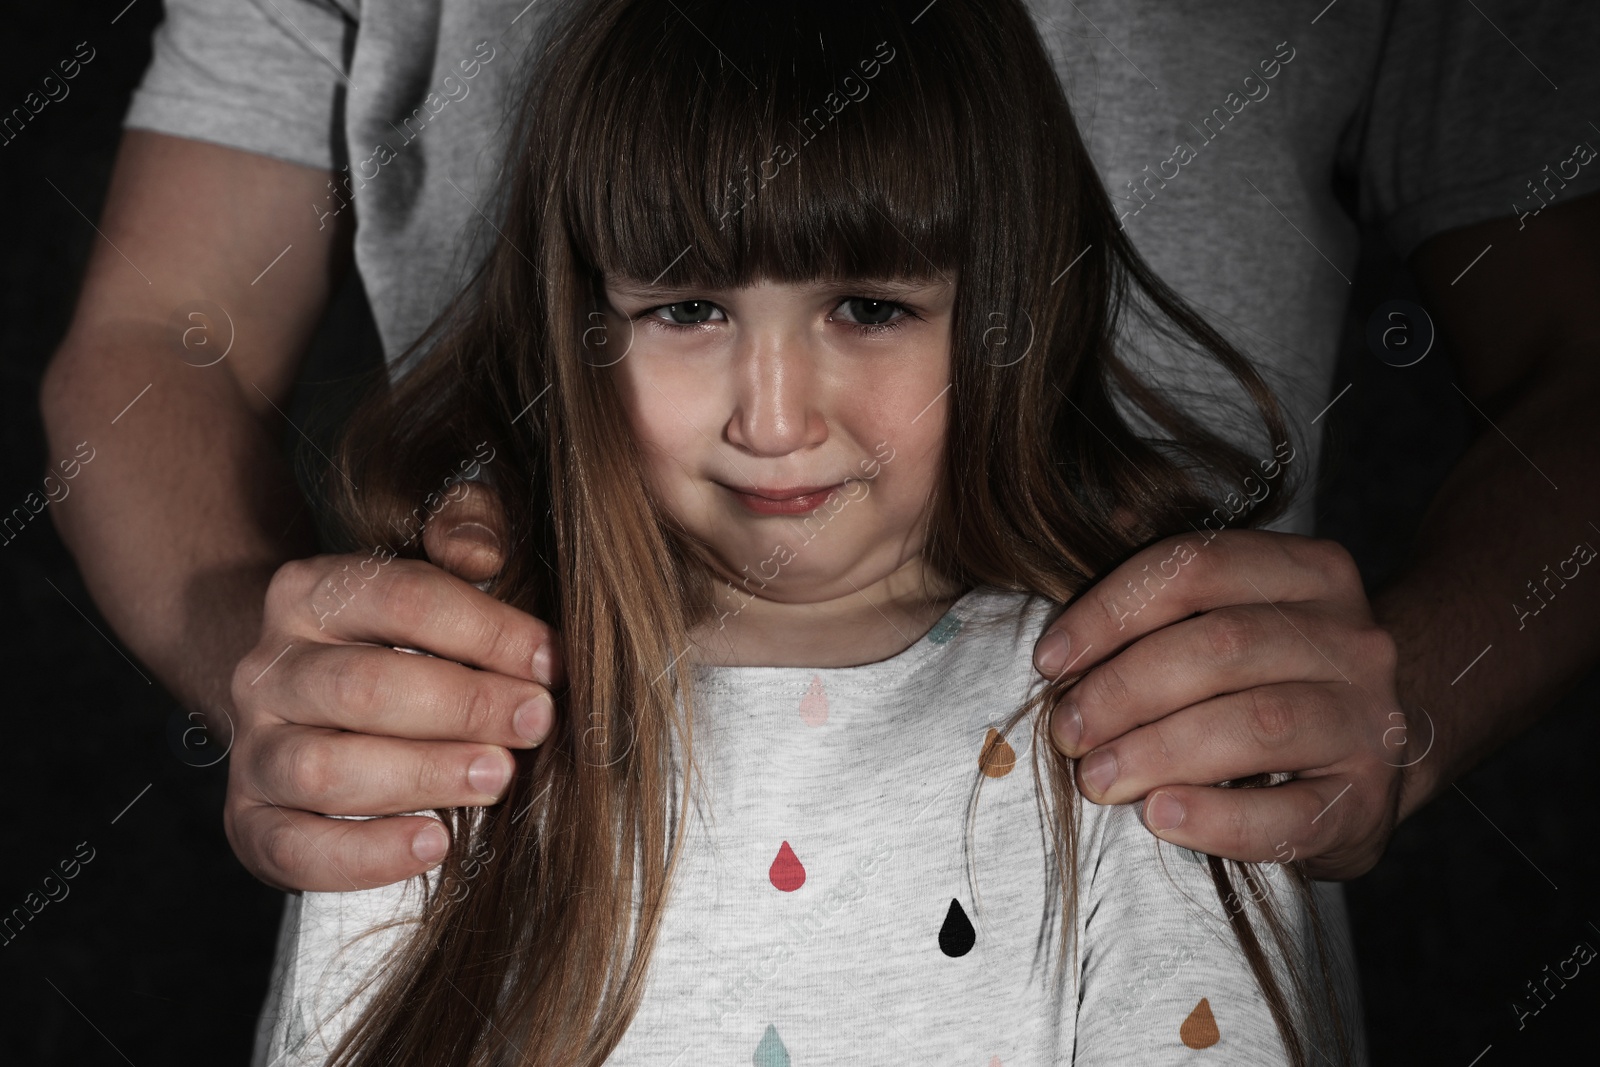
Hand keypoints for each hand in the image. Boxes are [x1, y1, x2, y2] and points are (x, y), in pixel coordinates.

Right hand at [226, 483, 562, 891]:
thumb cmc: (401, 634)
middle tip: (535, 722)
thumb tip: (479, 551)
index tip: (552, 661)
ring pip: (324, 769)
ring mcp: (255, 749)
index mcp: (311, 592)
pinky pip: (295, 849)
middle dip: (463, 706)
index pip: (401, 599)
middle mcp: (269, 668)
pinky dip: (365, 855)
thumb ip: (466, 527)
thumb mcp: (434, 562)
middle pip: (363, 687)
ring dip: (422, 776)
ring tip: (497, 777)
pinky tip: (435, 842)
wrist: (311, 697)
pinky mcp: (253, 822)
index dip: (485, 630)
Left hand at [1033, 529, 1405, 878]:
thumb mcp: (1235, 618)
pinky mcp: (1369, 802)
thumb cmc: (1272, 680)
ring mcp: (1370, 719)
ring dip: (1158, 751)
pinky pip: (1291, 814)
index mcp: (1309, 573)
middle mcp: (1352, 637)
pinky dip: (1217, 818)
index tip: (1050, 660)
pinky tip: (1160, 816)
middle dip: (1124, 690)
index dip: (1111, 611)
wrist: (1376, 754)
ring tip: (1097, 778)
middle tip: (1066, 731)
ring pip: (1257, 722)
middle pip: (1222, 645)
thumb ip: (1160, 605)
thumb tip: (1061, 630)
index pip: (1196, 566)